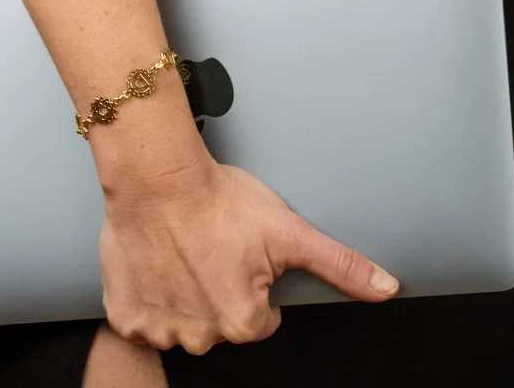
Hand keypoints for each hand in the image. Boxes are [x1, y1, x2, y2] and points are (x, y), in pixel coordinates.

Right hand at [97, 154, 399, 355]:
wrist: (156, 176)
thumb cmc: (219, 198)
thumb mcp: (289, 230)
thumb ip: (341, 265)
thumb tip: (388, 288)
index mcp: (245, 322)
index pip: (262, 318)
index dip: (255, 280)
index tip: (241, 251)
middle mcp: (202, 337)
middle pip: (221, 322)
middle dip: (219, 289)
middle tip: (212, 246)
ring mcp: (161, 330)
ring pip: (182, 322)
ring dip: (182, 294)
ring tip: (184, 248)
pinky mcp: (126, 317)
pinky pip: (142, 319)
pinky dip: (148, 296)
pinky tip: (158, 262)